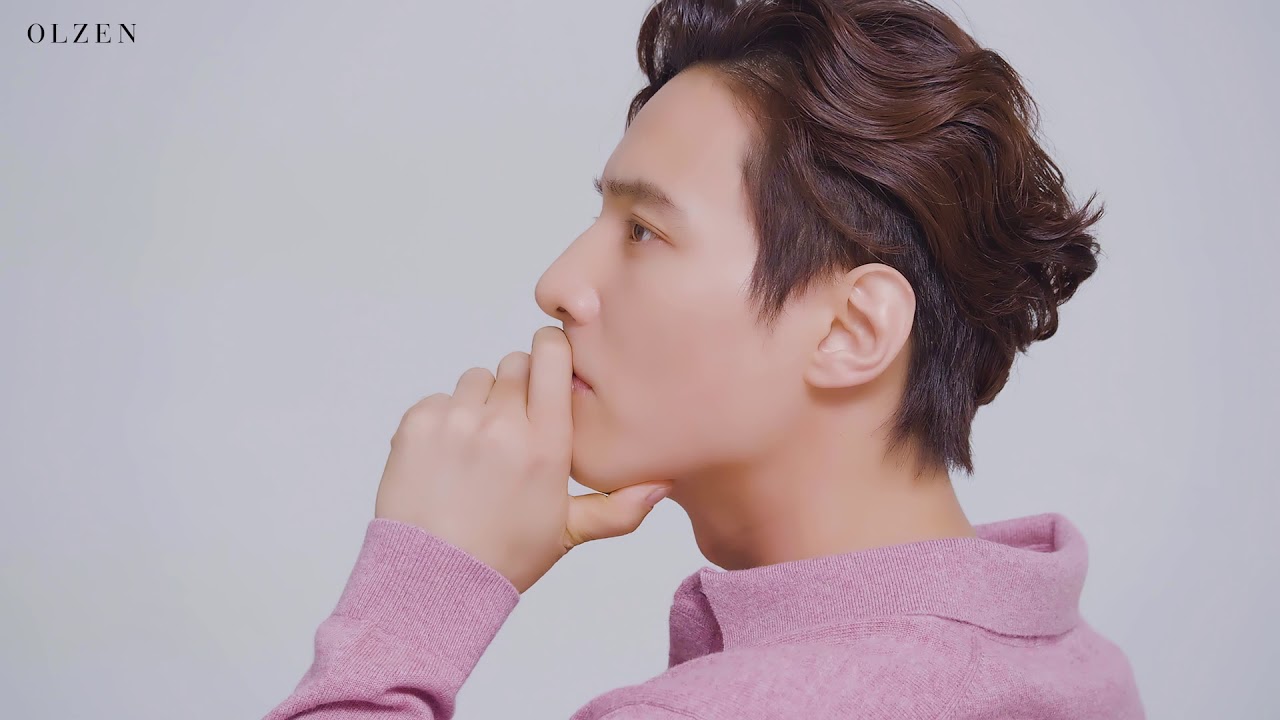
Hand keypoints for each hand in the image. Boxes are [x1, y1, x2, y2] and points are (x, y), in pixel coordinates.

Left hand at [374, 326, 674, 593]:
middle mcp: (503, 423)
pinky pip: (438, 399)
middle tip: (513, 429)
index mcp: (546, 443)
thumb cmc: (504, 556)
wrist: (432, 579)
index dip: (552, 353)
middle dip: (518, 387)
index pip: (552, 355)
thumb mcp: (568, 532)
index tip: (551, 369)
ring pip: (477, 379)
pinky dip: (443, 420)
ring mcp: (456, 420)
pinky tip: (446, 460)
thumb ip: (619, 507)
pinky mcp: (418, 424)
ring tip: (477, 450)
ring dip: (480, 403)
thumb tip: (664, 485)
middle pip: (515, 363)